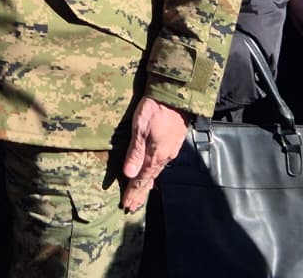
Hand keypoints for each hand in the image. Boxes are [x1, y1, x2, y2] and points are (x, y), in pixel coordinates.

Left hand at [121, 97, 188, 212]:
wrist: (175, 96)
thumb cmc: (154, 109)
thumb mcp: (140, 128)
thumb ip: (135, 152)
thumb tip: (129, 174)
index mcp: (155, 155)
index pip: (142, 179)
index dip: (134, 192)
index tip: (127, 204)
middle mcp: (165, 157)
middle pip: (150, 179)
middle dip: (140, 193)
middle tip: (132, 207)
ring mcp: (171, 151)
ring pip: (156, 173)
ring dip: (147, 185)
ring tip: (140, 195)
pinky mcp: (173, 143)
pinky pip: (162, 164)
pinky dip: (154, 174)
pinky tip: (153, 176)